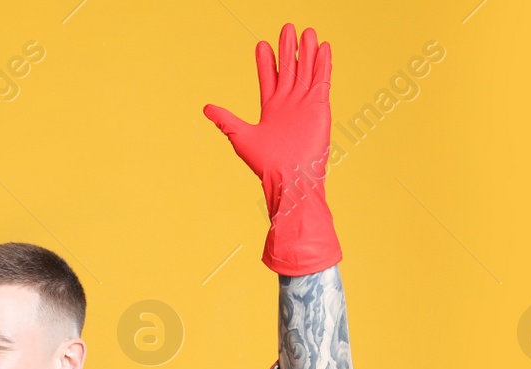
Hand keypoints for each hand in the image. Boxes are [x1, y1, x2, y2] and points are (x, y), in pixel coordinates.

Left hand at [203, 23, 341, 275]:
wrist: (289, 178)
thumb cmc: (265, 164)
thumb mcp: (240, 137)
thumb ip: (225, 119)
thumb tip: (206, 108)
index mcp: (270, 108)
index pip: (268, 78)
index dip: (266, 61)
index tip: (262, 44)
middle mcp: (289, 103)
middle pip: (289, 69)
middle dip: (287, 49)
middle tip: (286, 28)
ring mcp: (304, 103)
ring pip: (306, 70)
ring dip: (307, 52)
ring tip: (307, 32)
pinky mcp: (319, 106)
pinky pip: (322, 79)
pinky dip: (323, 63)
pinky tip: (324, 47)